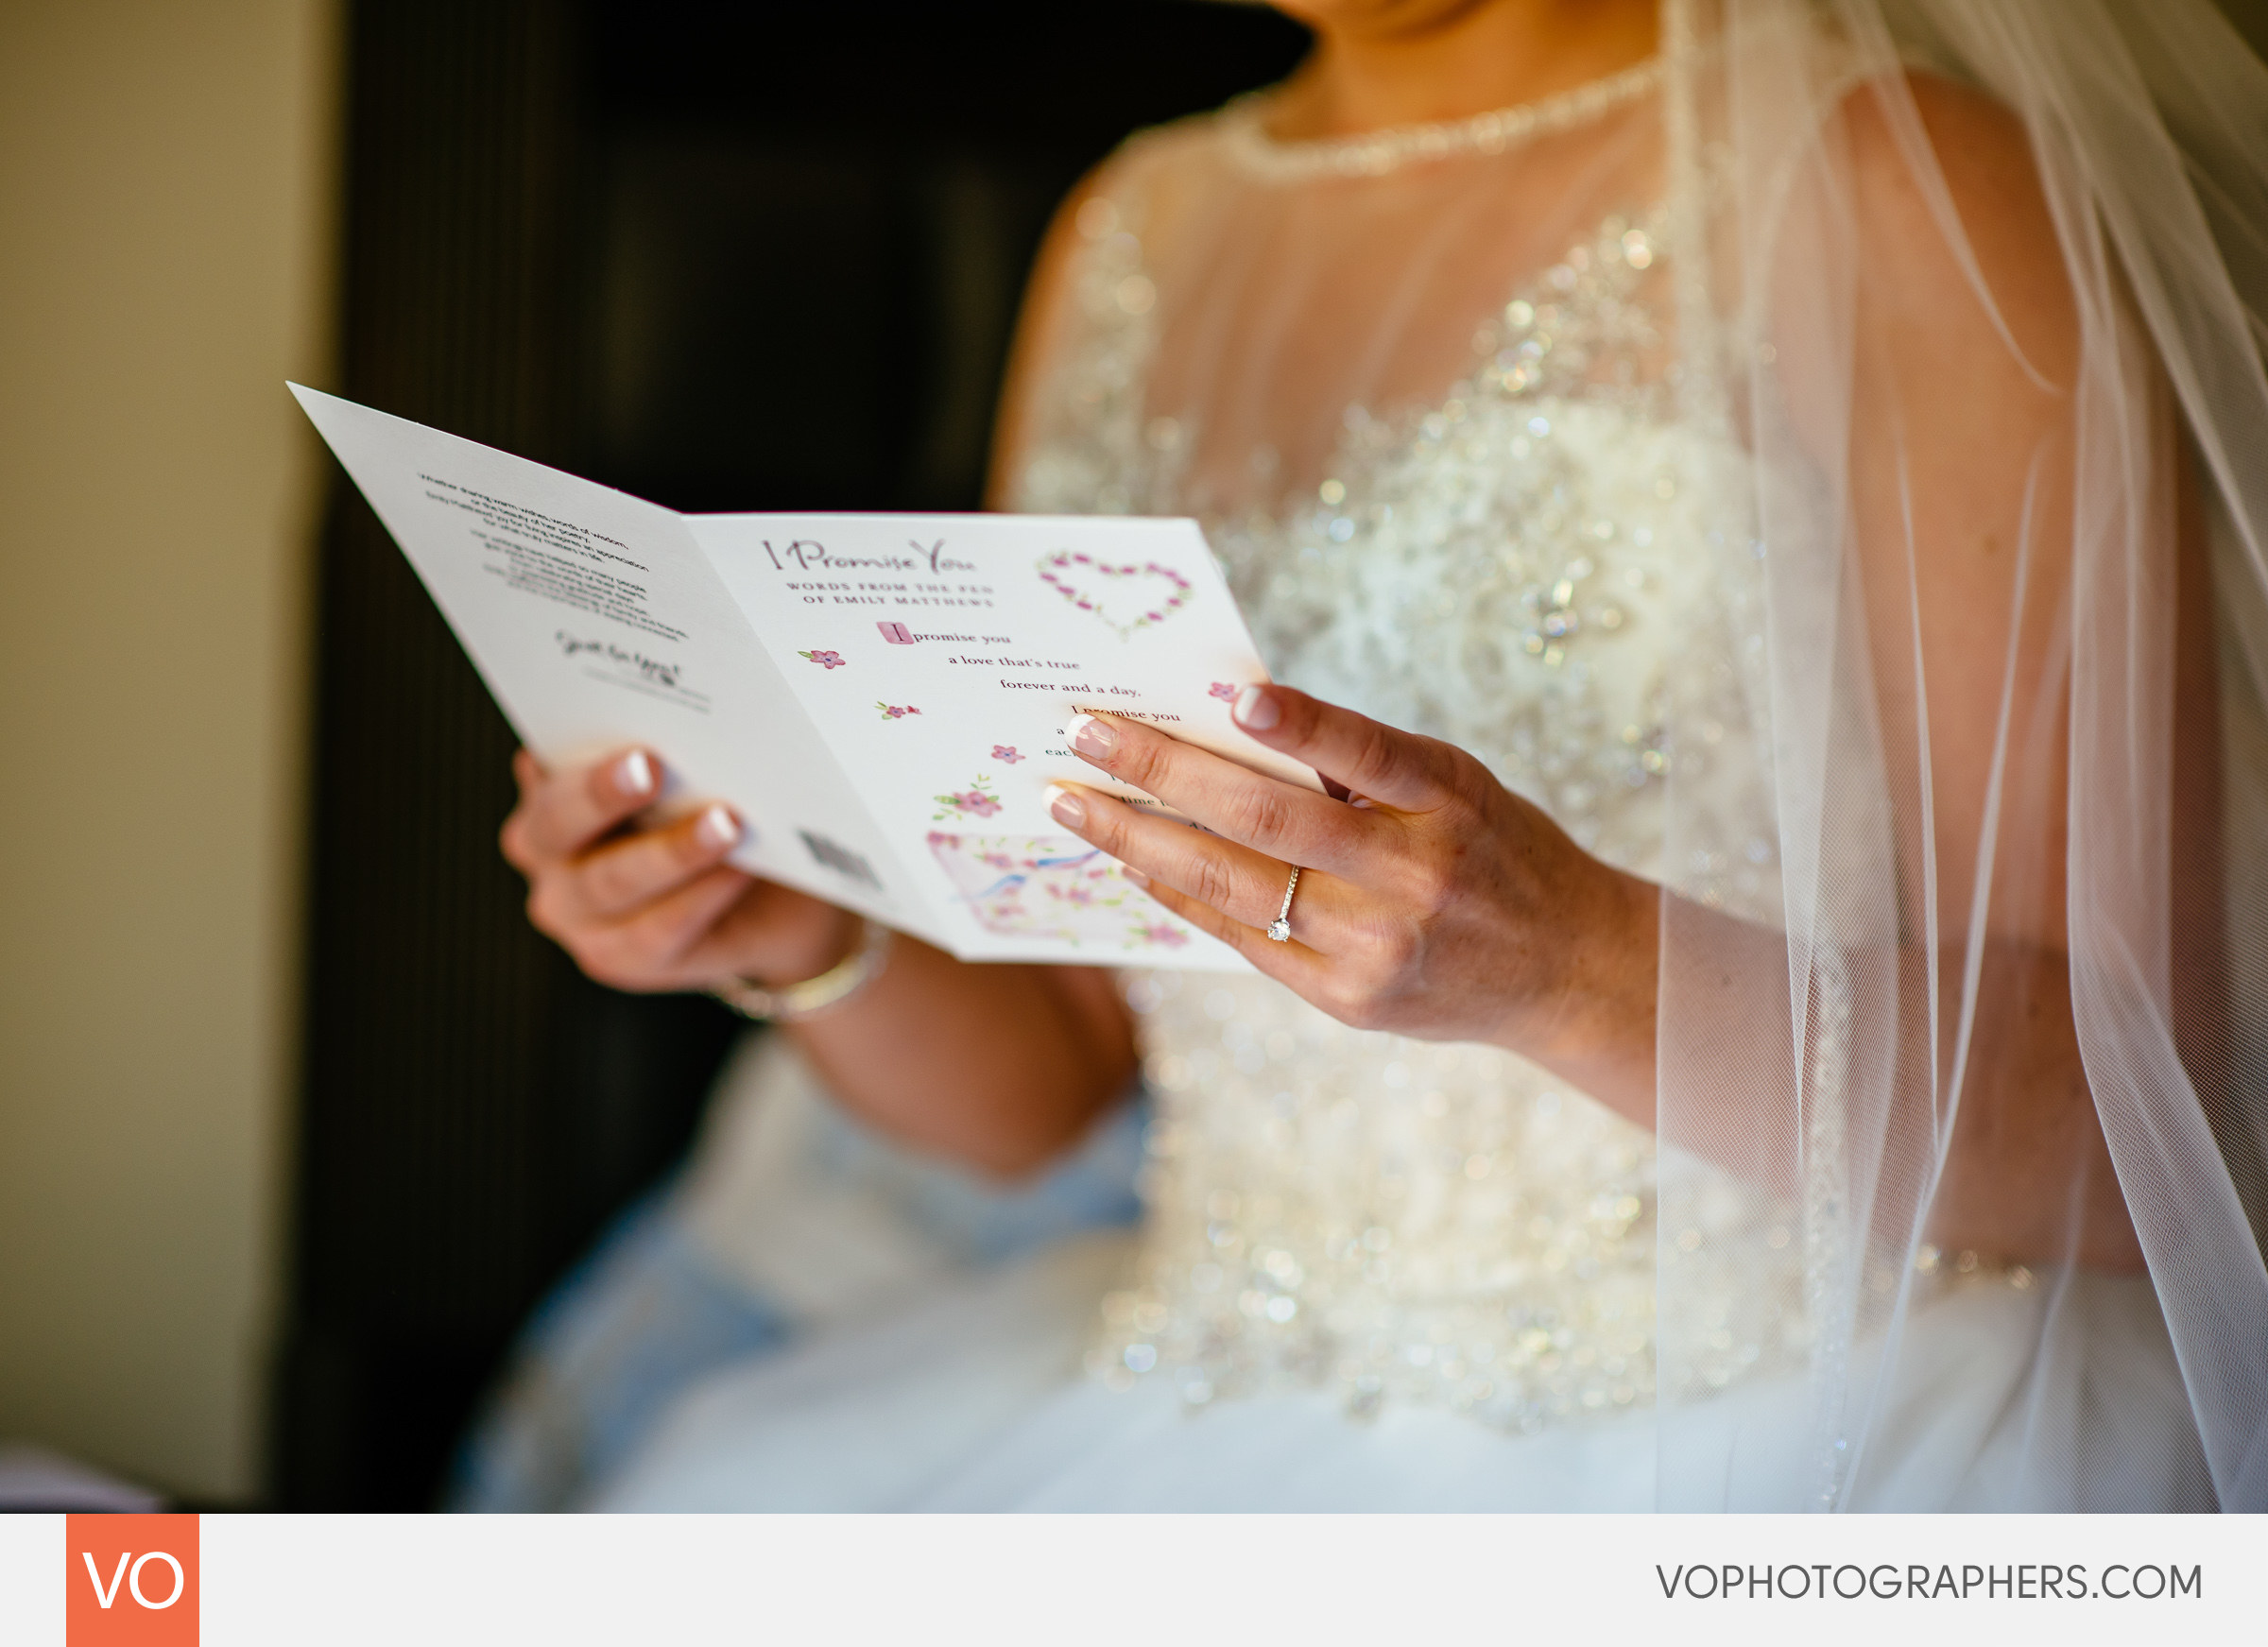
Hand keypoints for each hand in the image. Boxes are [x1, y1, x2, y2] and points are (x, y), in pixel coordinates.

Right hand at [499, 746, 855, 992]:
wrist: (759, 901)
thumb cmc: (708, 813)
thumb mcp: (684, 774)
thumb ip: (663, 748)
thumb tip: (686, 720)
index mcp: (547, 790)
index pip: (543, 765)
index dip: (570, 748)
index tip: (612, 734)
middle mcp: (544, 853)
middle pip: (557, 823)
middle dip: (602, 793)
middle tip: (652, 766)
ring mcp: (573, 913)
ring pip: (610, 881)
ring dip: (671, 850)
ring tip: (724, 823)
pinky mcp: (615, 958)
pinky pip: (654, 930)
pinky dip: (699, 897)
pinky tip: (736, 871)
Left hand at [1045, 687, 1658, 1068]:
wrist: (1561, 966)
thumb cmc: (1492, 849)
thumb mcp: (1455, 787)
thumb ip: (1363, 766)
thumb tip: (1229, 725)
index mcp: (1450, 802)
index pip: (1369, 753)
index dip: (1302, 725)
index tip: (1231, 699)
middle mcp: (1414, 875)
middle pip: (1269, 821)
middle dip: (1163, 774)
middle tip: (1084, 735)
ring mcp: (1377, 946)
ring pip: (1234, 885)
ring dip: (1140, 839)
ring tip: (1075, 803)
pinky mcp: (1348, 1000)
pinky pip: (1244, 939)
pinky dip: (1180, 896)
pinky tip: (1133, 864)